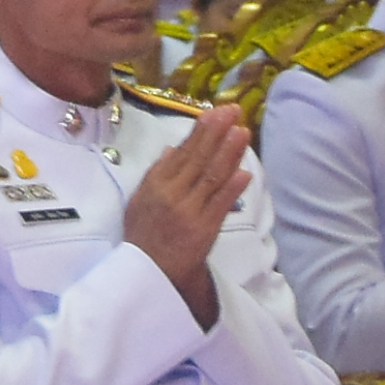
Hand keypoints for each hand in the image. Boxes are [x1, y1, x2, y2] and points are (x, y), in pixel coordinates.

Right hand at [117, 105, 251, 325]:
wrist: (150, 272)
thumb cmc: (144, 236)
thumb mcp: (139, 201)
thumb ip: (156, 174)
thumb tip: (174, 148)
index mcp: (156, 184)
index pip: (183, 152)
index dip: (201, 131)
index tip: (216, 112)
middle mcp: (172, 194)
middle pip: (199, 158)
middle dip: (218, 133)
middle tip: (234, 111)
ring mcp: (189, 211)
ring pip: (212, 177)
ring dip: (229, 153)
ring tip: (243, 132)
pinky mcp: (204, 229)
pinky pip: (220, 205)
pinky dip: (233, 188)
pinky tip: (245, 172)